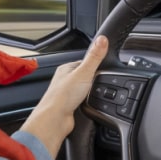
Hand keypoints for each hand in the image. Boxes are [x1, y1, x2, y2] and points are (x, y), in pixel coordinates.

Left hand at [19, 36, 108, 157]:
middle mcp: (65, 80)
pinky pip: (84, 101)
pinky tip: (90, 104)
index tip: (105, 66)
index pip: (85, 61)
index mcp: (66, 68)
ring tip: (96, 94)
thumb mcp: (84, 72)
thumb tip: (102, 39)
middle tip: (101, 82)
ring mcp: (67, 94)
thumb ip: (94, 57)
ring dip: (92, 92)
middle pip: (86, 76)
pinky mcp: (71, 107)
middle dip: (95, 80)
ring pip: (85, 89)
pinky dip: (89, 103)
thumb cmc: (63, 96)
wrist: (55, 120)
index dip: (96, 64)